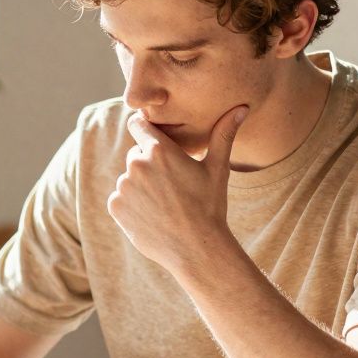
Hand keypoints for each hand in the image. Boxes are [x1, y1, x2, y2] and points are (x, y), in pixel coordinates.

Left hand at [107, 105, 249, 273]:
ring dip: (141, 186)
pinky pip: (120, 199)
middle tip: (171, 186)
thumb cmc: (210, 207)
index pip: (138, 124)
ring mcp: (124, 186)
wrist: (196, 249)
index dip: (145, 129)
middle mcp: (137, 164)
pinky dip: (132, 205)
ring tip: (164, 204)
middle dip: (149, 165)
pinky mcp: (116, 206)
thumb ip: (224, 134)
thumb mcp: (217, 169)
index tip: (152, 137)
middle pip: (136, 154)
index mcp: (159, 150)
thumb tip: (242, 107)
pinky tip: (153, 215)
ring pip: (129, 178)